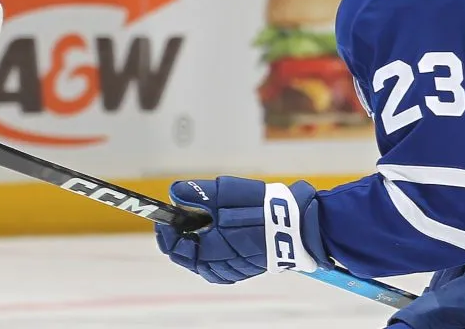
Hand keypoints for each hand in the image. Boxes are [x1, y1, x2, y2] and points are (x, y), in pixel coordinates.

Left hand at [155, 176, 329, 283]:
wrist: (298, 226)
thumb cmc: (262, 209)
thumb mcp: (227, 192)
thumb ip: (198, 193)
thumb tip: (174, 192)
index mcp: (208, 253)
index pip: (173, 245)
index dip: (166, 227)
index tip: (167, 211)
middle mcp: (216, 268)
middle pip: (185, 254)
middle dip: (183, 232)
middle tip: (188, 211)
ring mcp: (231, 271)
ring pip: (201, 259)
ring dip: (199, 240)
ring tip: (208, 219)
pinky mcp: (243, 270)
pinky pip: (218, 262)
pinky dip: (214, 248)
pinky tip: (224, 231)